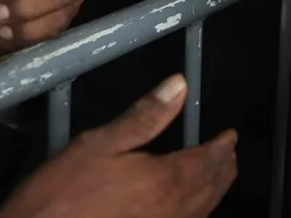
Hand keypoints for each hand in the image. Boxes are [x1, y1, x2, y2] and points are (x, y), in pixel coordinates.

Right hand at [0, 75, 236, 217]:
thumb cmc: (60, 194)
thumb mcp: (98, 145)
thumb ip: (144, 117)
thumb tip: (180, 85)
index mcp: (165, 180)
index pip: (208, 160)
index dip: (223, 147)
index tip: (231, 137)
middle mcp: (172, 212)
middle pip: (211, 189)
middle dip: (223, 169)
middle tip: (228, 154)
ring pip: (200, 212)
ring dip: (213, 192)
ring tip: (216, 177)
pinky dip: (195, 213)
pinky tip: (186, 208)